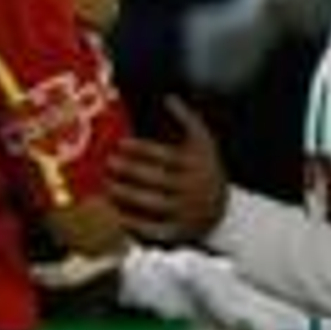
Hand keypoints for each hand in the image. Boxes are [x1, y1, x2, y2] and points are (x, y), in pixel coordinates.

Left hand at [108, 98, 229, 242]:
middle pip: (157, 179)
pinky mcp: (180, 232)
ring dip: (127, 196)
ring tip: (107, 188)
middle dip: (130, 171)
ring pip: (153, 204)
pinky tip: (118, 216)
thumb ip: (187, 118)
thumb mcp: (204, 142)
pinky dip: (136, 225)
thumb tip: (168, 97)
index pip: (165, 156)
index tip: (120, 144)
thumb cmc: (205, 169)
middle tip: (108, 163)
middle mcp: (192, 189)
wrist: (223, 210)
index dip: (141, 149)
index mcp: (196, 165)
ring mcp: (186, 212)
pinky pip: (155, 230)